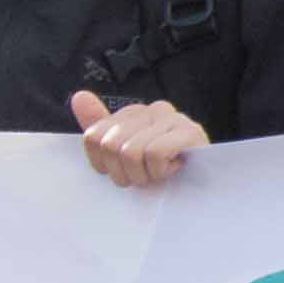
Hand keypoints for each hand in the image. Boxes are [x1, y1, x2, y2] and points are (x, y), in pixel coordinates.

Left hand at [73, 87, 208, 190]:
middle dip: (124, 173)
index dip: (103, 164)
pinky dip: (160, 171)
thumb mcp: (125, 152)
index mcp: (132, 113)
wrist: (204, 186)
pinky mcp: (190, 132)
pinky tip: (173, 169)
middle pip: (110, 146)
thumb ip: (100, 127)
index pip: (93, 137)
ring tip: (159, 174)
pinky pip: (154, 154)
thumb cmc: (162, 170)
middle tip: (143, 177)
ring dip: (144, 175)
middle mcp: (151, 109)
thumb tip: (78, 96)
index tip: (122, 171)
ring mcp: (172, 118)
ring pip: (131, 152)